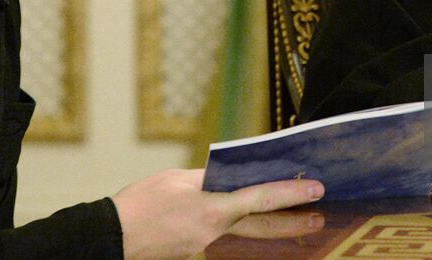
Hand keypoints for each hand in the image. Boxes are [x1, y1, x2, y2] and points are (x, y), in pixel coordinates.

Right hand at [111, 168, 323, 258]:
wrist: (112, 237)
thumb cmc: (139, 204)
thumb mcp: (176, 179)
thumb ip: (206, 180)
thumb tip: (224, 180)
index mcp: (212, 208)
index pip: (261, 198)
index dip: (291, 194)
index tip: (316, 190)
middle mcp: (214, 231)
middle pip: (262, 227)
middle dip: (293, 224)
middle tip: (319, 219)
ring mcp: (204, 246)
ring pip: (243, 233)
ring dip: (267, 227)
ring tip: (291, 222)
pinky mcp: (193, 253)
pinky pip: (220, 237)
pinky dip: (233, 229)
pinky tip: (235, 222)